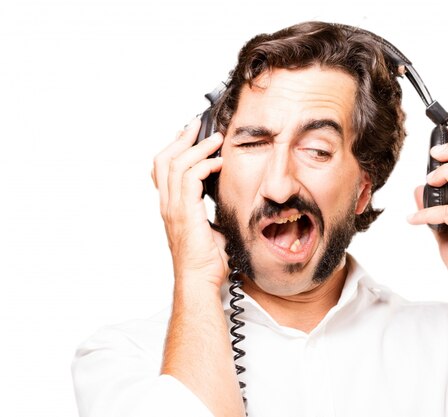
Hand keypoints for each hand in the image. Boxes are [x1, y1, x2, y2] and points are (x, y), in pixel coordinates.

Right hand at [151, 118, 226, 288]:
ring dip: (197, 148)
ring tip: (215, 139)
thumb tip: (229, 199)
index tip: (191, 135)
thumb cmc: (206, 261)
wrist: (200, 280)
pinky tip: (219, 163)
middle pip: (163, 160)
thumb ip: (212, 211)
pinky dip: (204, 165)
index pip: (163, 170)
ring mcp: (174, 208)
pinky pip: (190, 179)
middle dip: (181, 139)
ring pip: (176, 164)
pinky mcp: (185, 213)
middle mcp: (168, 205)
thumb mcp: (211, 228)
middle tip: (198, 126)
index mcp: (171, 207)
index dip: (175, 148)